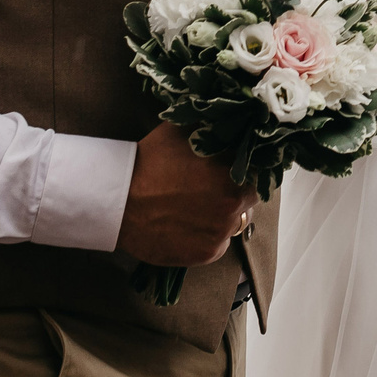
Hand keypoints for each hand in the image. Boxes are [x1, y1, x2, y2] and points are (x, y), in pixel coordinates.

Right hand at [116, 122, 256, 267]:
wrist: (119, 199)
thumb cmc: (151, 161)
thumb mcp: (185, 130)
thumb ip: (215, 130)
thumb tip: (234, 121)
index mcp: (235, 172)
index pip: (257, 171)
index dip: (244, 170)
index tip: (231, 170)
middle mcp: (234, 204)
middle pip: (248, 198)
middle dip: (234, 192)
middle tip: (212, 189)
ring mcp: (221, 232)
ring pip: (234, 222)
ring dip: (222, 216)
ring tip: (197, 208)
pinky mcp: (207, 254)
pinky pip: (219, 244)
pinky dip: (209, 237)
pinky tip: (189, 226)